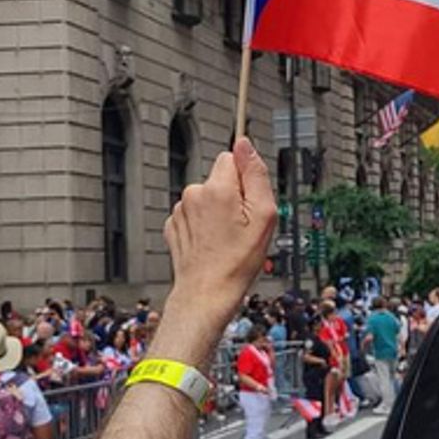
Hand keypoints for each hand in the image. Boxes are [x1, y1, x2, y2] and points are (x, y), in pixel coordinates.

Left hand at [161, 139, 276, 353]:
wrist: (207, 293)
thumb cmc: (238, 261)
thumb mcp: (265, 216)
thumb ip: (256, 175)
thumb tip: (245, 144)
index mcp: (217, 188)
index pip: (230, 158)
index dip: (245, 178)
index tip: (249, 201)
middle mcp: (193, 194)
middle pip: (219, 179)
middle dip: (232, 196)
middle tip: (241, 226)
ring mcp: (180, 211)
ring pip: (206, 198)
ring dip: (217, 212)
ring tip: (225, 239)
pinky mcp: (174, 226)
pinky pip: (194, 215)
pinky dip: (203, 226)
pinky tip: (211, 244)